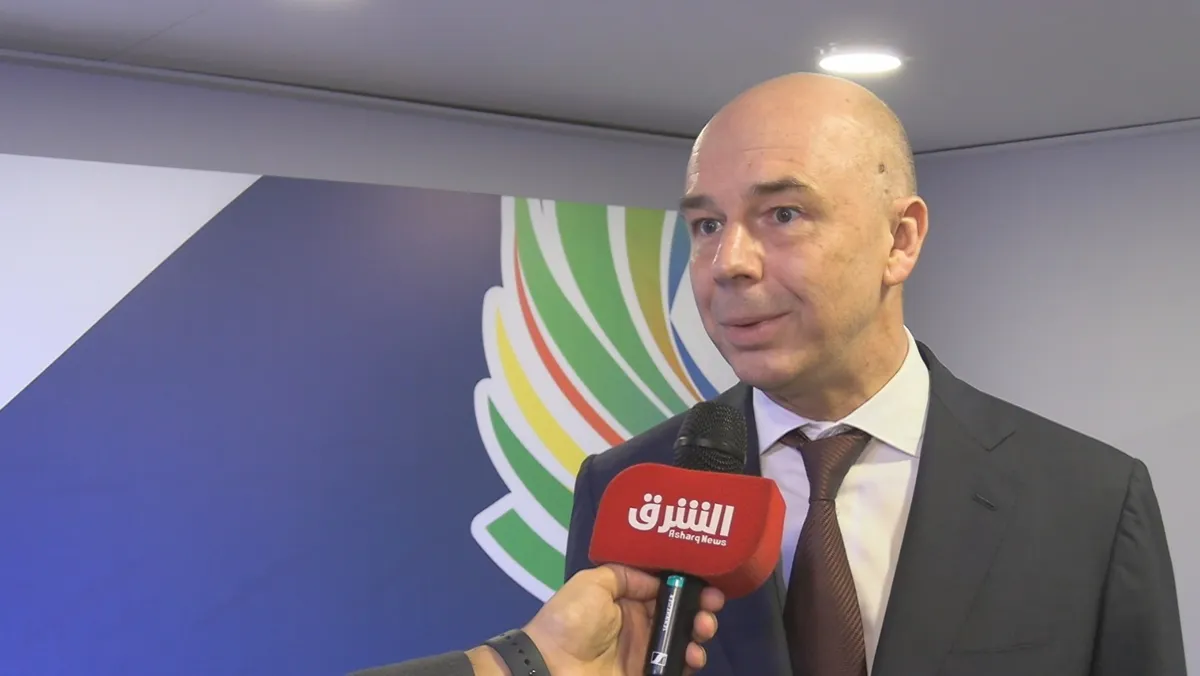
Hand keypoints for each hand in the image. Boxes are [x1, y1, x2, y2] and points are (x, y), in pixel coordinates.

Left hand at [521, 564, 723, 674]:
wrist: (553, 666)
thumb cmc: (571, 620)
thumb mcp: (592, 583)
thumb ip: (625, 575)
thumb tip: (656, 580)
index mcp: (626, 599)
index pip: (664, 588)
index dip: (686, 584)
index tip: (706, 581)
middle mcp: (639, 623)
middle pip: (679, 613)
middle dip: (700, 607)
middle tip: (711, 607)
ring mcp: (645, 651)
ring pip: (683, 639)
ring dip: (699, 632)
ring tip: (702, 630)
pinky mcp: (647, 673)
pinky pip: (676, 666)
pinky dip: (690, 660)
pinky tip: (693, 655)